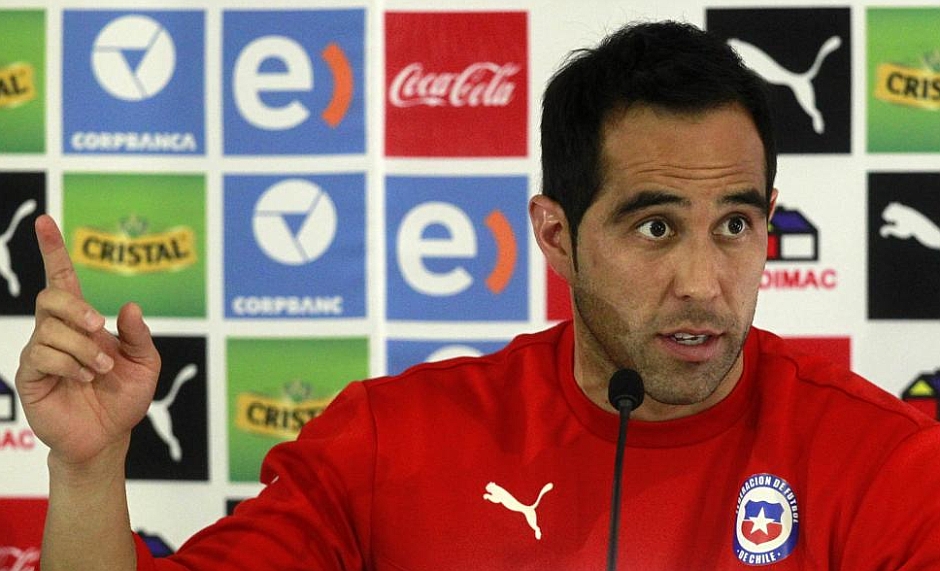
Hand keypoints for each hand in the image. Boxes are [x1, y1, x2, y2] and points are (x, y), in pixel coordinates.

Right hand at [15, 215, 160, 466]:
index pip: (63, 279)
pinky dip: (70, 364)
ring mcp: (40, 352)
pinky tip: (83, 379)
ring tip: (100, 370)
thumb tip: (129, 306)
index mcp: (82, 322)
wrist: (108, 436)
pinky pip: (43, 355)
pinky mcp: (30, 376)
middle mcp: (57, 331)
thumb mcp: (146, 364)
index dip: (53, 250)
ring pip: (52, 330)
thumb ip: (139, 335)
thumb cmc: (124, 398)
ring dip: (84, 348)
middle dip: (76, 308)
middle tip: (99, 328)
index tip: (45, 221)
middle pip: (50, 297)